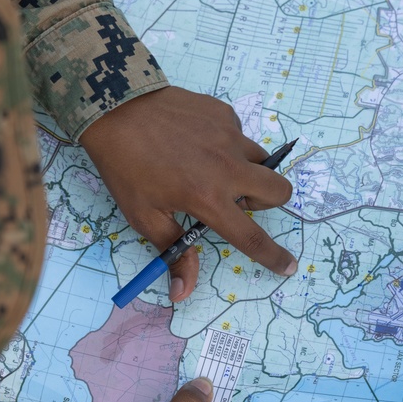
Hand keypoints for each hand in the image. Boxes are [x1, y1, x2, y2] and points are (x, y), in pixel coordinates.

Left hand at [79, 87, 297, 301]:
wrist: (114, 108)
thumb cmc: (126, 167)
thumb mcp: (144, 216)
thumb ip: (174, 252)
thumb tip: (183, 293)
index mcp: (208, 199)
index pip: (252, 238)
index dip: (273, 256)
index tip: (288, 266)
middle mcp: (228, 168)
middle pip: (279, 190)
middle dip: (266, 201)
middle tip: (235, 200)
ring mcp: (229, 136)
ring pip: (261, 160)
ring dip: (247, 171)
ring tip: (210, 167)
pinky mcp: (223, 113)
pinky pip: (239, 135)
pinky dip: (226, 145)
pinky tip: (196, 142)